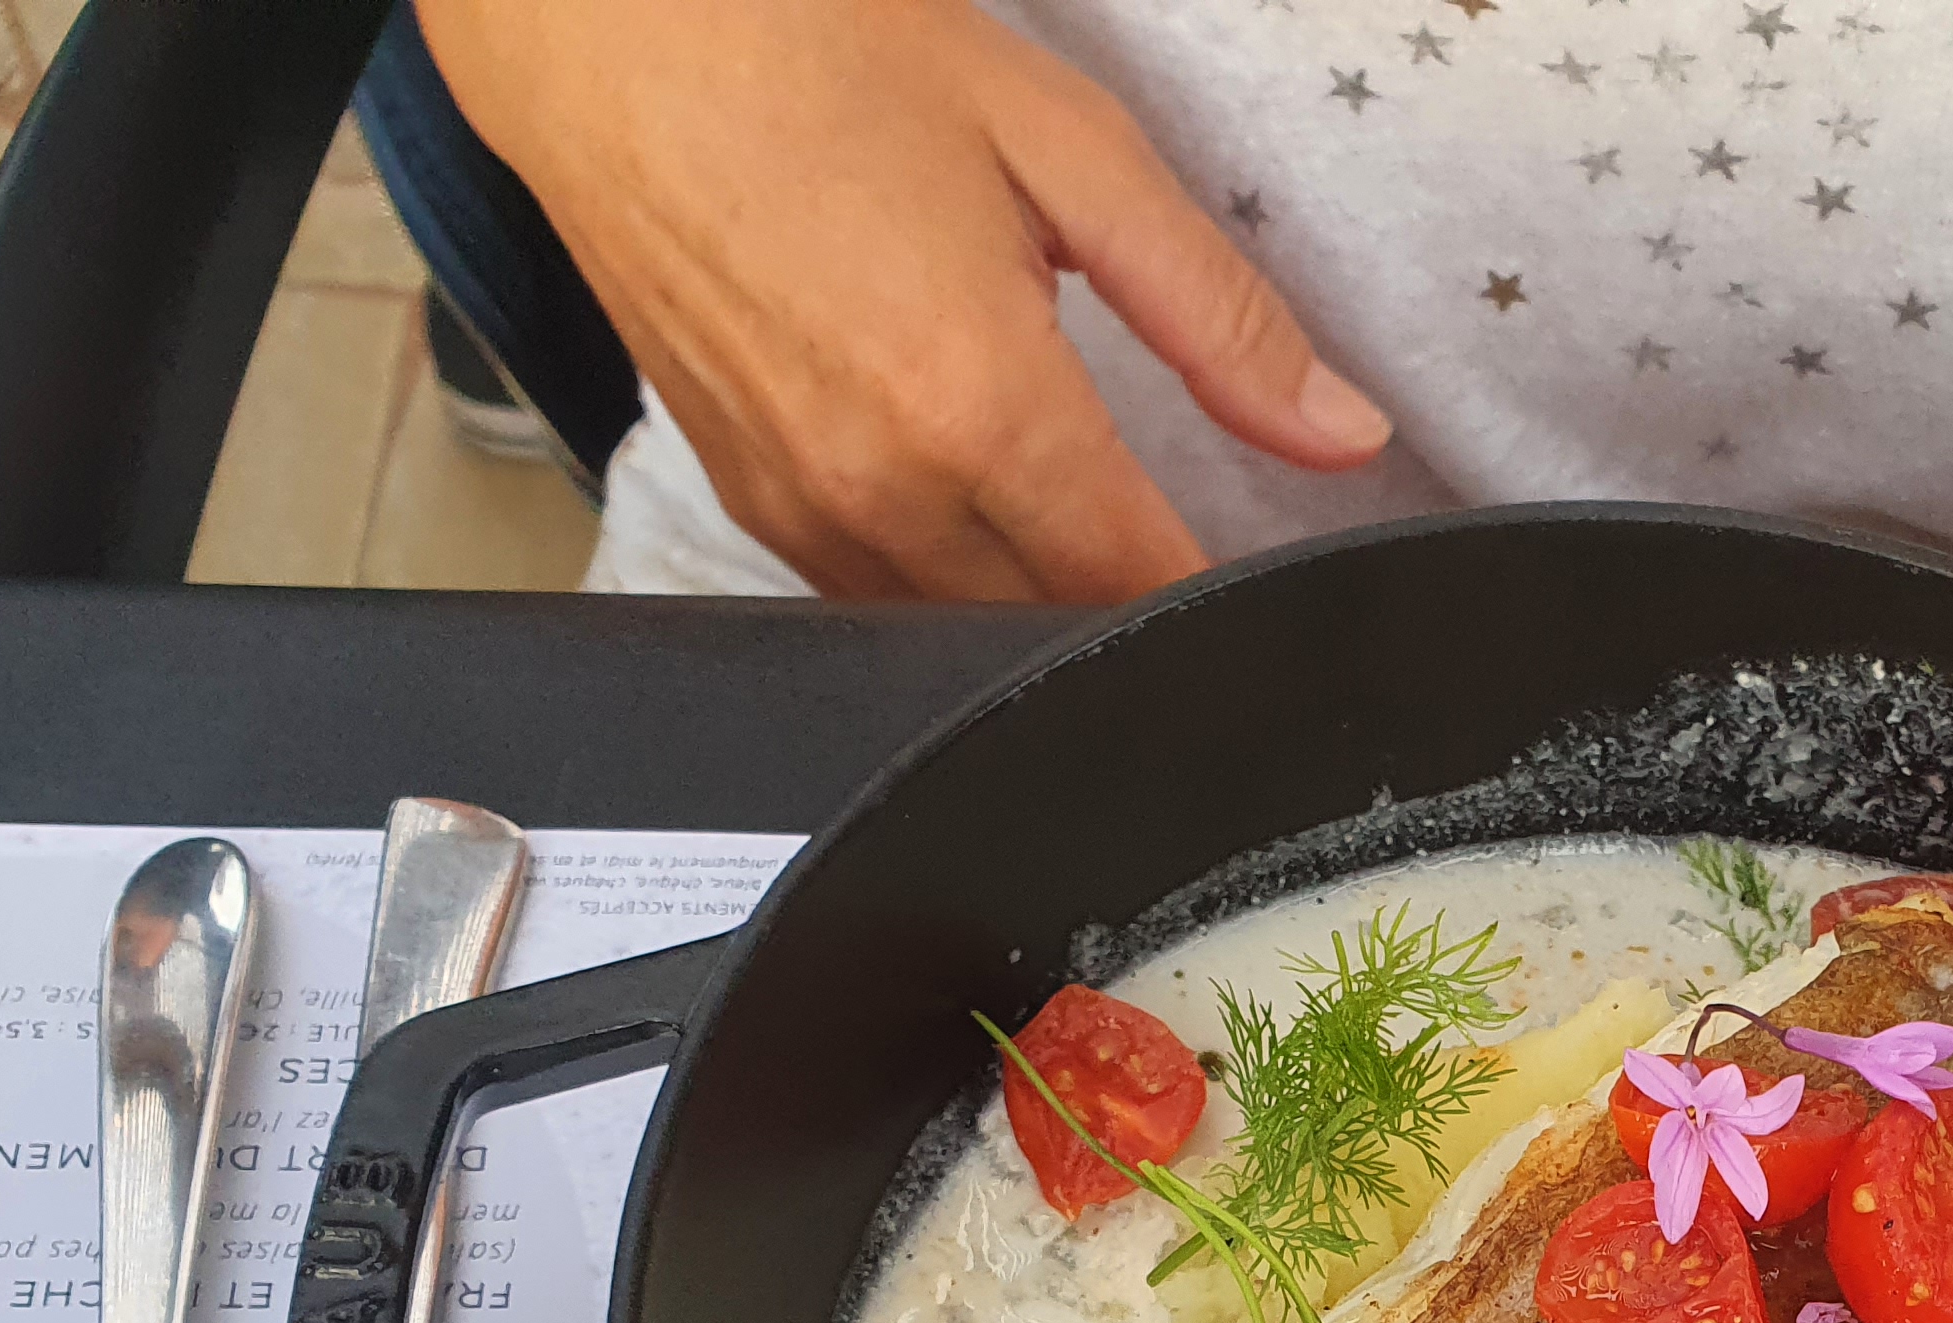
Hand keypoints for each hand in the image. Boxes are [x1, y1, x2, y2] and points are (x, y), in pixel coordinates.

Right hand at [421, 0, 1391, 600]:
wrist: (610, 28)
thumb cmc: (819, 52)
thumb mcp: (1067, 149)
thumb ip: (1217, 312)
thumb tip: (1342, 431)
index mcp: (980, 407)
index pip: (1141, 586)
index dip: (1217, 603)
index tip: (1263, 587)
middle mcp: (883, 488)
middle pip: (1054, 629)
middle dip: (1129, 608)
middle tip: (1184, 548)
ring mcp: (802, 507)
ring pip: (960, 631)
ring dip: (1034, 601)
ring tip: (1084, 526)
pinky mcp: (748, 501)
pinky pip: (875, 594)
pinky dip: (944, 575)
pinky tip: (975, 503)